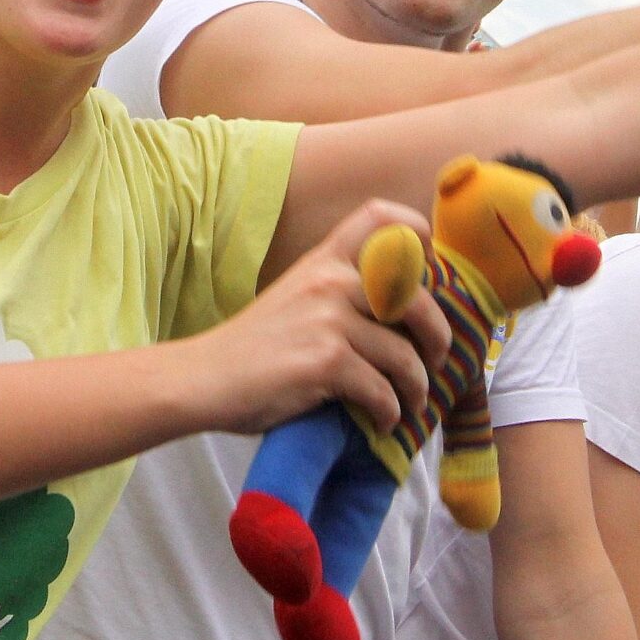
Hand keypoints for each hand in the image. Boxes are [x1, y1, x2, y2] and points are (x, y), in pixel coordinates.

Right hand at [188, 201, 447, 435]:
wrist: (203, 378)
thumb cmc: (250, 347)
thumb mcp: (294, 298)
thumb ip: (335, 294)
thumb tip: (397, 312)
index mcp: (321, 261)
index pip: (380, 218)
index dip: (414, 233)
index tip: (427, 266)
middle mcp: (329, 281)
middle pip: (414, 296)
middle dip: (436, 334)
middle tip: (435, 359)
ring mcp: (329, 321)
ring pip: (404, 355)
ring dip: (416, 386)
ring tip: (412, 402)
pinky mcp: (326, 363)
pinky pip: (382, 391)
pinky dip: (389, 412)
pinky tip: (382, 420)